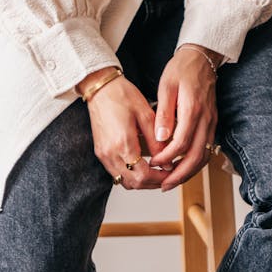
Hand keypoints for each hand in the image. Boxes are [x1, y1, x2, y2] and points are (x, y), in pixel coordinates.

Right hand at [79, 67, 168, 189]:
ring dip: (141, 182)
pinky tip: (142, 167)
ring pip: (124, 181)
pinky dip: (131, 175)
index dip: (160, 178)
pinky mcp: (101, 153)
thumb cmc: (122, 96)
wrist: (100, 88)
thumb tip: (167, 163)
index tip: (171, 173)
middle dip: (153, 183)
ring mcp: (103, 155)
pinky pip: (117, 174)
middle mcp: (110, 153)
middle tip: (167, 176)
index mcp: (123, 143)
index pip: (143, 175)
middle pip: (134, 183)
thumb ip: (156, 142)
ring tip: (157, 173)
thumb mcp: (146, 116)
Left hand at [151, 46, 220, 191]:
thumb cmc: (181, 70)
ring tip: (171, 182)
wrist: (202, 58)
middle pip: (196, 156)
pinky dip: (195, 163)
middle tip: (164, 185)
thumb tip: (161, 138)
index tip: (154, 163)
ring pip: (204, 156)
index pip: (182, 142)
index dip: (167, 157)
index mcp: (193, 109)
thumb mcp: (167, 87)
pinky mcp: (212, 125)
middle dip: (180, 174)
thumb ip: (164, 114)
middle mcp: (206, 119)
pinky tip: (181, 169)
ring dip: (188, 173)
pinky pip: (206, 150)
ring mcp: (212, 123)